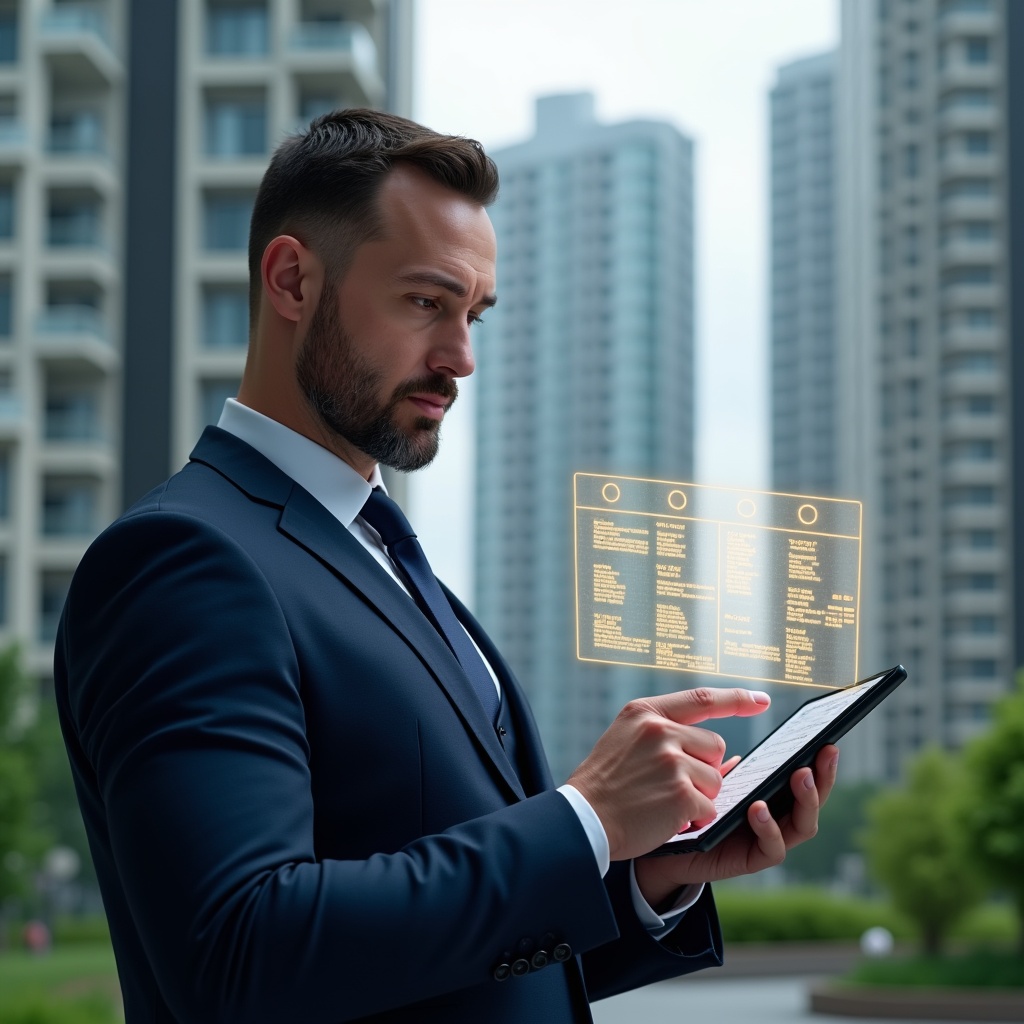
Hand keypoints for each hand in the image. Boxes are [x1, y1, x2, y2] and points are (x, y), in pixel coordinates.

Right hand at [566, 688, 771, 860]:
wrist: (583, 818)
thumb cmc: (606, 782)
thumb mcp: (625, 736)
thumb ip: (661, 728)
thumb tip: (711, 741)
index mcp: (646, 712)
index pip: (702, 698)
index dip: (736, 699)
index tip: (761, 700)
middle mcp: (660, 731)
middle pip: (714, 745)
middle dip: (703, 767)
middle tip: (670, 784)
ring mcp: (671, 762)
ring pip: (715, 778)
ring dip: (698, 795)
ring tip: (663, 801)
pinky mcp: (680, 794)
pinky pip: (709, 806)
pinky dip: (694, 818)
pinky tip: (666, 817)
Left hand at [633, 744, 839, 909]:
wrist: (666, 843)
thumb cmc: (692, 807)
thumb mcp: (711, 780)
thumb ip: (727, 769)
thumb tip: (741, 750)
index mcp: (770, 793)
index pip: (804, 777)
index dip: (819, 762)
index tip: (827, 739)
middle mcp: (776, 817)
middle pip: (812, 800)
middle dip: (823, 776)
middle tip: (824, 752)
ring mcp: (767, 839)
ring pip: (802, 824)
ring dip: (805, 800)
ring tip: (800, 776)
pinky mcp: (751, 859)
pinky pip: (772, 848)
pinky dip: (769, 828)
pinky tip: (759, 808)